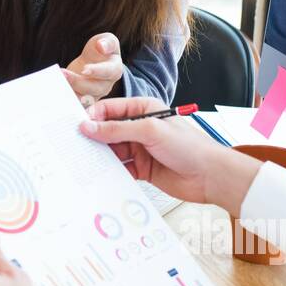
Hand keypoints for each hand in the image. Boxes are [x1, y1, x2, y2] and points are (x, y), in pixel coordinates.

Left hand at [62, 32, 122, 106]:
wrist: (92, 62)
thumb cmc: (100, 50)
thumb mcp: (106, 40)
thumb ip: (107, 42)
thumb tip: (102, 46)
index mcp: (115, 70)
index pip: (108, 72)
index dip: (97, 71)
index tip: (84, 69)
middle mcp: (106, 85)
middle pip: (94, 88)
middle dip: (78, 82)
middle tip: (62, 74)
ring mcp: (95, 95)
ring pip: (84, 99)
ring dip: (70, 93)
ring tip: (56, 84)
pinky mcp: (83, 101)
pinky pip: (75, 104)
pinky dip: (65, 101)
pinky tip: (55, 94)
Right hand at [78, 97, 260, 215]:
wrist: (210, 176)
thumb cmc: (189, 147)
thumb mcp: (150, 131)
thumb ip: (117, 130)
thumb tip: (89, 127)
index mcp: (143, 110)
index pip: (111, 109)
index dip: (93, 116)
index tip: (78, 126)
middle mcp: (140, 128)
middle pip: (108, 131)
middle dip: (94, 138)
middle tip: (75, 145)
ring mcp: (141, 149)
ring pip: (112, 151)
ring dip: (101, 156)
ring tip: (85, 162)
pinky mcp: (142, 169)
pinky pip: (120, 168)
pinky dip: (110, 171)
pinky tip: (100, 175)